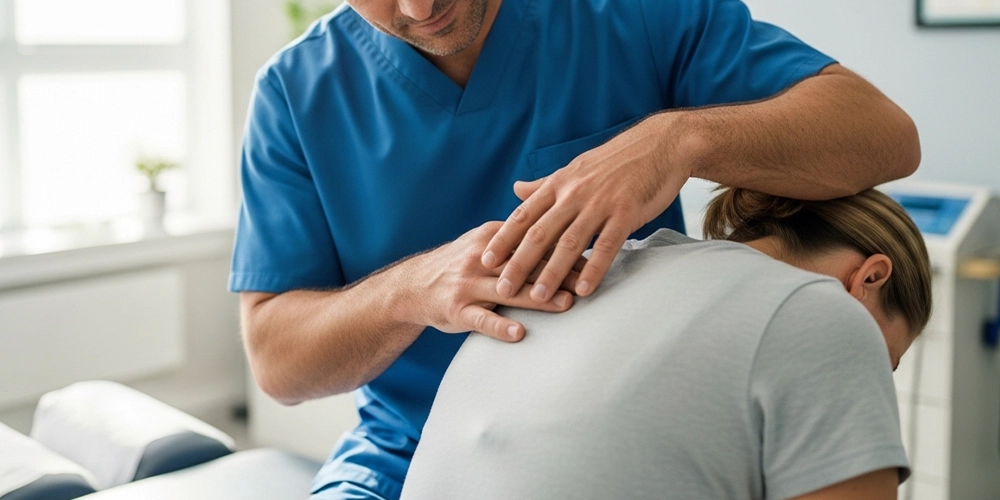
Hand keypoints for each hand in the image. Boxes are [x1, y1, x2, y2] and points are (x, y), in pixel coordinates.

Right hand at [400, 221, 576, 341]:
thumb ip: (519, 238)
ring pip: (509, 291)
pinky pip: (481, 319)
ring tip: (566, 304)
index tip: (592, 250)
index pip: (533, 239)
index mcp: (492, 237)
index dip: (563, 245)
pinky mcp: (457, 310)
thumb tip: (561, 233)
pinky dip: (500, 326)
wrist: (413, 285)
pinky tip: (519, 332)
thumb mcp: (486, 242)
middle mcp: (481, 259)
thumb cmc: (460, 264)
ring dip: (539, 298)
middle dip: (560, 272)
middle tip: (590, 279)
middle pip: (527, 264)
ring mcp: (468, 285)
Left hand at [481, 113, 692, 301]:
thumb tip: (515, 189)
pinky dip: (593, 268)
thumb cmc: (616, 161)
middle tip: (503, 288)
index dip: (503, 239)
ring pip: (569, 242)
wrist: (660, 145)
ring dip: (551, 272)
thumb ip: (545, 184)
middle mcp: (575, 193)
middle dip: (518, 262)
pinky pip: (607, 245)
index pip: (524, 215)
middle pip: (540, 232)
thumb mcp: (575, 168)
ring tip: (538, 297)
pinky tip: (582, 289)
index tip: (485, 260)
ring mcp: (600, 203)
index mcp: (560, 184)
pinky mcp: (627, 212)